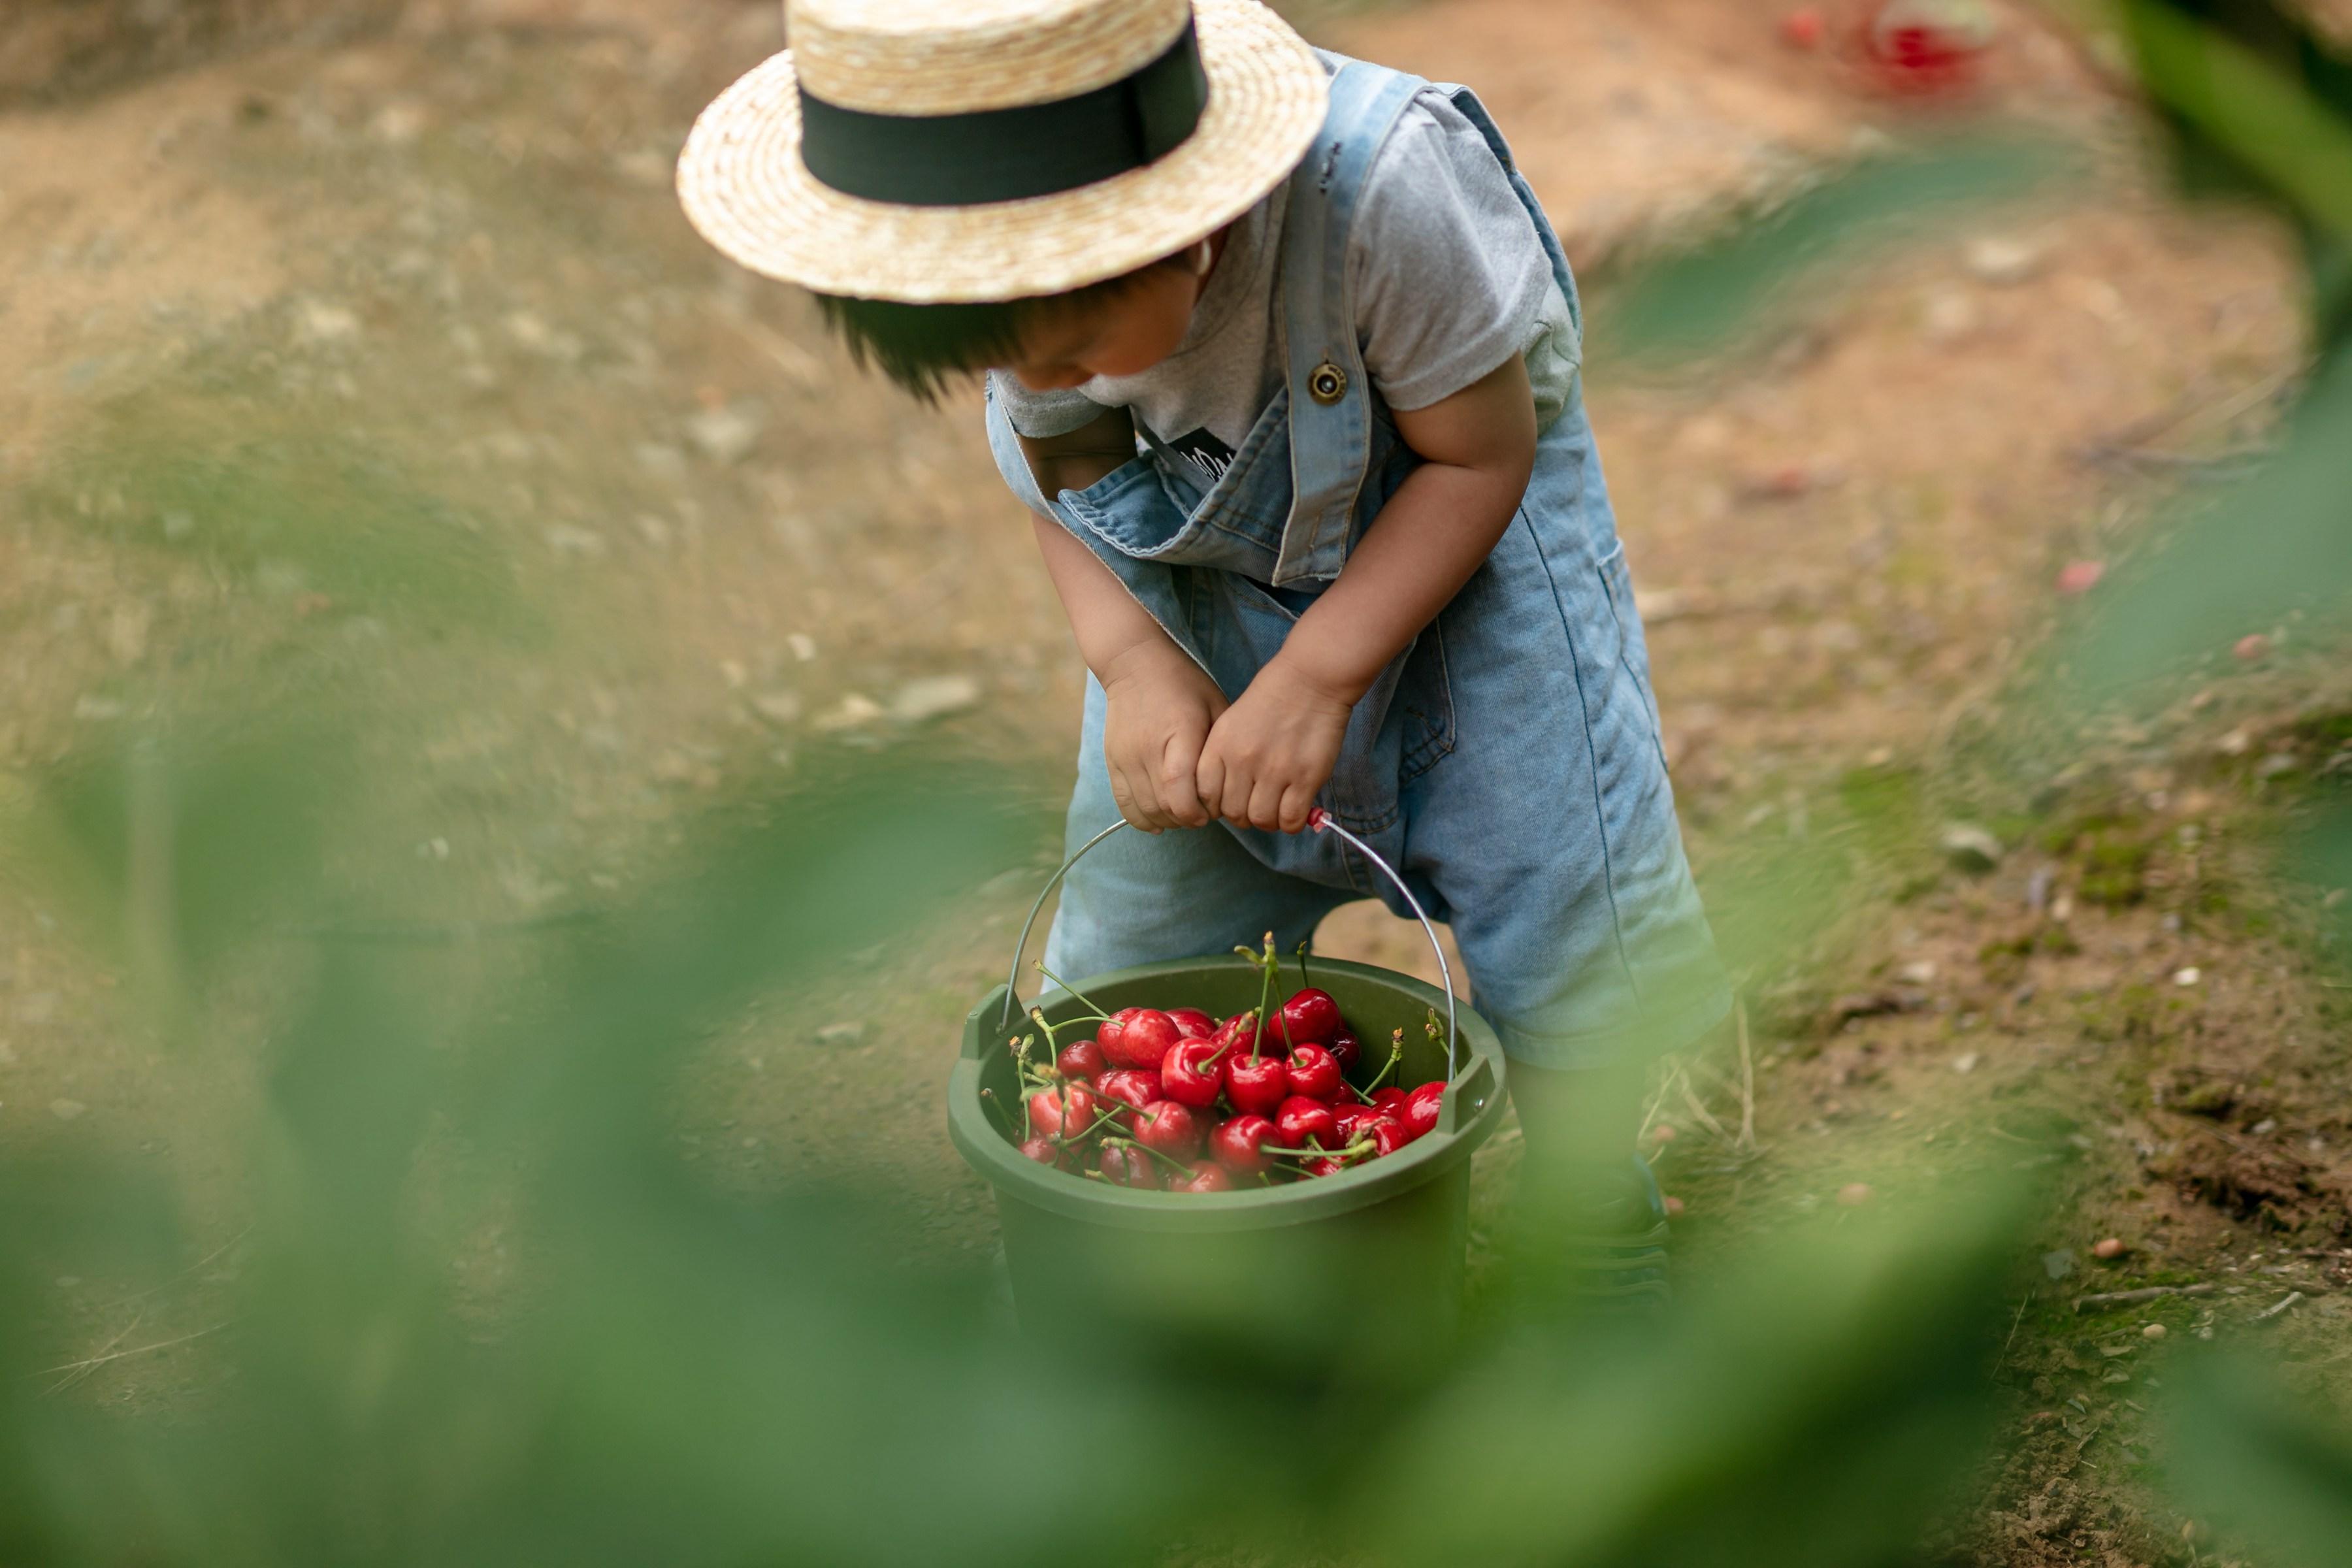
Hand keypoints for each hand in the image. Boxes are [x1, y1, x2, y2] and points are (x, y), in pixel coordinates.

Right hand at [1100, 644, 1226, 832]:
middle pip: (1164, 805)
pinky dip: (1142, 819)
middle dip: (1187, 819)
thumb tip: (1231, 786)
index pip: (1179, 789)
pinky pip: (1124, 803)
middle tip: (1202, 814)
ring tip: (1184, 815)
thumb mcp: (1214, 704)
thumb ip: (1222, 745)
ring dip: (1168, 821)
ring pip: (1145, 809)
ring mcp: (1126, 757)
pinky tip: (1159, 823)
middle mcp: (1148, 749)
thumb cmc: (1183, 684)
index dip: (1197, 811)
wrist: (1134, 664)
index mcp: (1178, 733)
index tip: (1211, 811)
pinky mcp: (1113, 761)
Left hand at [1195, 656, 1355, 833]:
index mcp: (1219, 746)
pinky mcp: (1304, 778)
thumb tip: (1225, 795)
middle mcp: (1242, 762)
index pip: (1205, 795)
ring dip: (1269, 821)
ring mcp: (1274, 771)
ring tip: (1277, 808)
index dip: (1217, 806)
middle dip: (1244, 816)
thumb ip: (1223, 757)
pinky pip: (1290, 819)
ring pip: (1261, 820)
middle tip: (1257, 804)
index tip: (1231, 801)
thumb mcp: (1231, 722)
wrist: (1310, 679)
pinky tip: (1295, 810)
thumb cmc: (1272, 698)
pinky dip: (1291, 822)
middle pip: (1233, 813)